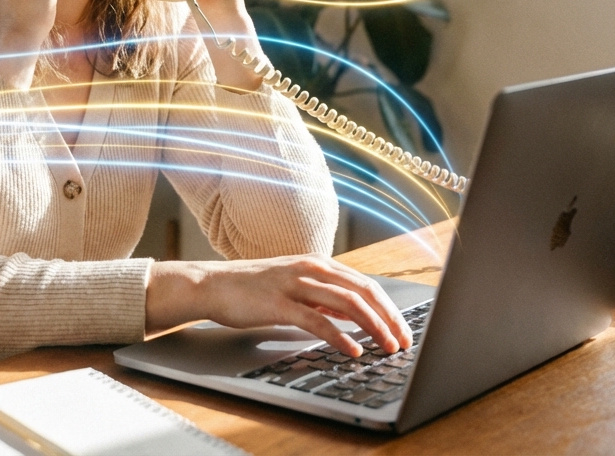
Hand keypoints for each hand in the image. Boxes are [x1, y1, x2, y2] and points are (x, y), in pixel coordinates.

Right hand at [145, 255, 413, 355]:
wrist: (211, 285)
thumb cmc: (250, 288)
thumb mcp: (292, 286)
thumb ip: (321, 297)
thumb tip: (351, 315)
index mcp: (316, 264)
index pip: (365, 284)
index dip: (389, 308)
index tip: (402, 330)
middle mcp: (310, 269)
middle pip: (363, 291)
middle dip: (389, 318)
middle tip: (403, 342)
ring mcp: (294, 284)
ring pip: (347, 303)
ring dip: (373, 327)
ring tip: (387, 347)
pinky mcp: (279, 303)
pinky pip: (317, 320)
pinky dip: (340, 337)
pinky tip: (353, 350)